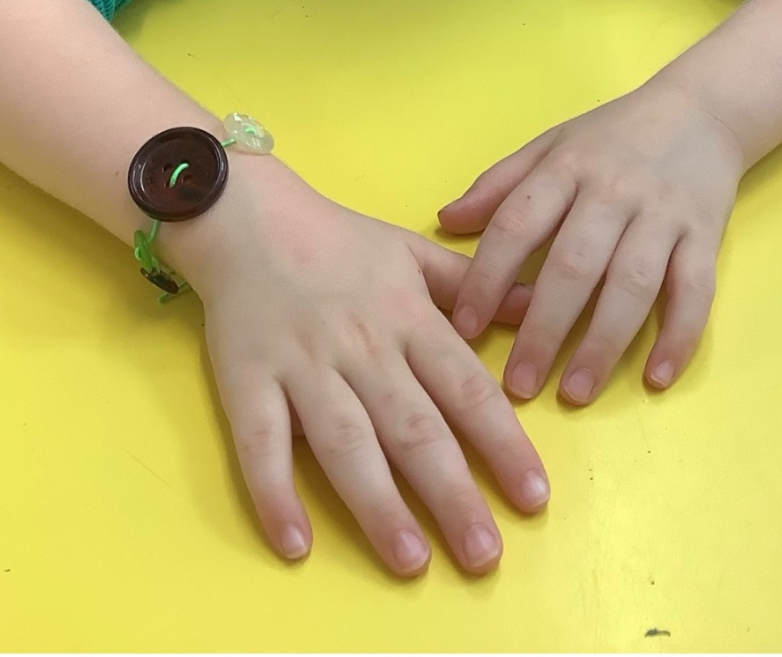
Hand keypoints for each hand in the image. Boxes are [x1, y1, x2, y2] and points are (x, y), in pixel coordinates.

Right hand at [170, 153, 548, 576]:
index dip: (502, 444)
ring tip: (410, 561)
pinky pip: (260, 444)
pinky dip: (275, 494)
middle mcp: (362, 348)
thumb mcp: (412, 251)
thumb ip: (471, 287)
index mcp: (407, 318)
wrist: (248, 218)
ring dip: (378, 504)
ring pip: (345, 442)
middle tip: (484, 556)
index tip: (533, 497)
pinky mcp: (246, 383)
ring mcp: (302, 368)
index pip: (465, 389)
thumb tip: (535, 306)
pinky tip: (295, 545)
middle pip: (412, 428)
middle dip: (451, 495)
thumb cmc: (338, 242)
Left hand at [439, 84, 744, 404]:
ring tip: (575, 392)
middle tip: (518, 384)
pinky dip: (678, 335)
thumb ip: (499, 185)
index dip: (486, 277)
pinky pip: (694, 291)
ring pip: (631, 284)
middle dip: (543, 329)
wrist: (701, 111)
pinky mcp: (705, 236)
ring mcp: (662, 215)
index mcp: (566, 168)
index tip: (464, 328)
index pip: (517, 224)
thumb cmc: (614, 135)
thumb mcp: (552, 144)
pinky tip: (656, 377)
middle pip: (574, 264)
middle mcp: (613, 192)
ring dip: (603, 343)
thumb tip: (445, 221)